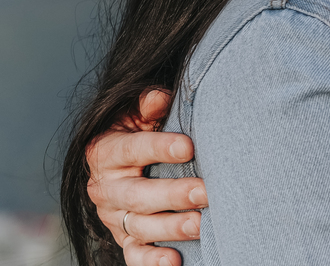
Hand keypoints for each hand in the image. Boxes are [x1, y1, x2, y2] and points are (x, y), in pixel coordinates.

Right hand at [86, 88, 206, 265]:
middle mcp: (106, 188)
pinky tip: (175, 261)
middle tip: (206, 192)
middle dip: (173, 194)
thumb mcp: (138, 114)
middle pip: (138, 195)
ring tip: (202, 225)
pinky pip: (133, 254)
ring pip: (140, 226)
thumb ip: (148, 105)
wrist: (122, 162)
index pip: (131, 149)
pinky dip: (151, 260)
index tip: (189, 146)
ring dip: (172, 228)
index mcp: (106, 152)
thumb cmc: (140, 130)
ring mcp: (114, 216)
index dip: (159, 148)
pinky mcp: (124, 238)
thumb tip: (158, 97)